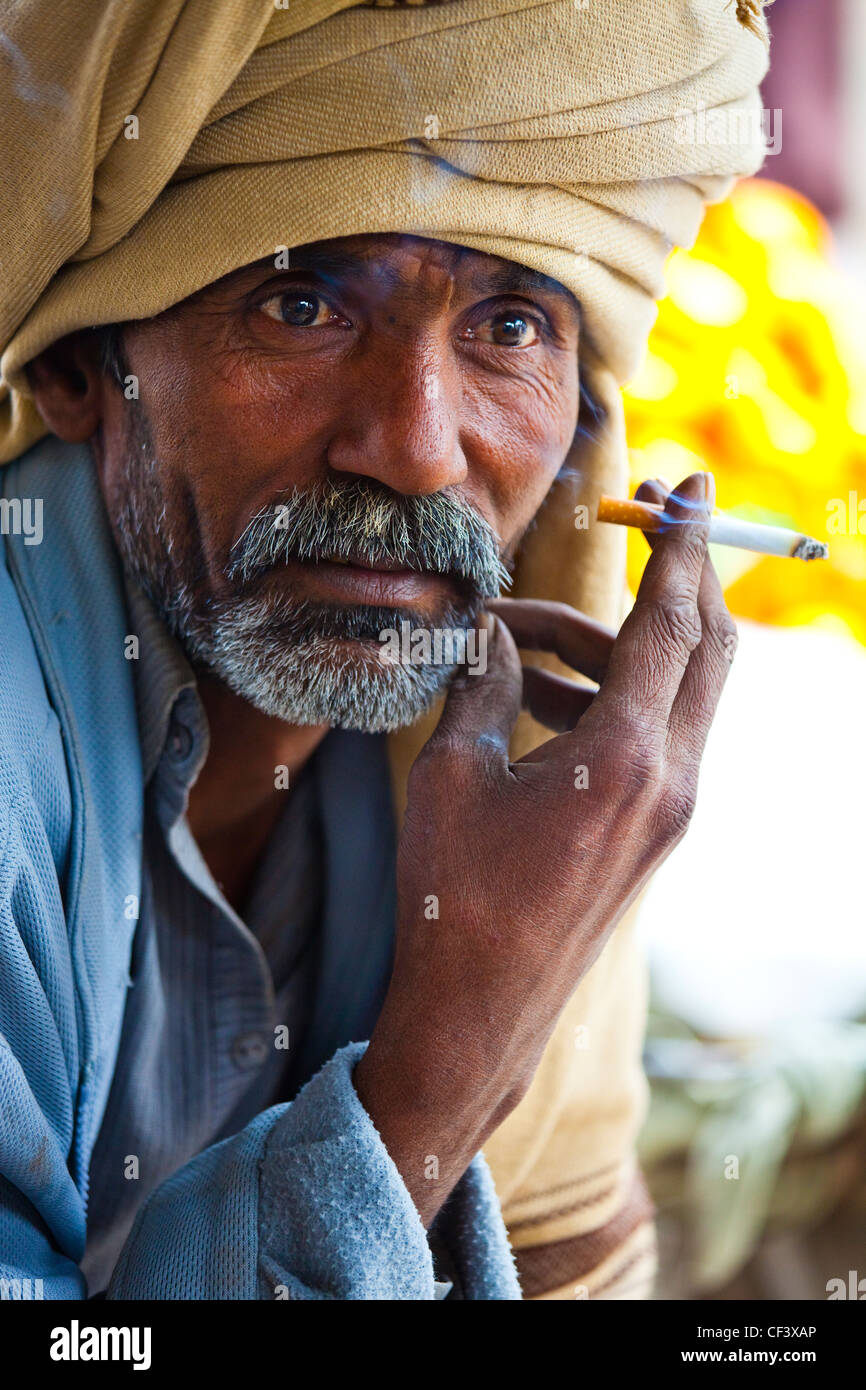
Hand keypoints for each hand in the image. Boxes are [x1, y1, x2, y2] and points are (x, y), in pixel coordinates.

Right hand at [353, 470, 736, 1226]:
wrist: (482, 1008)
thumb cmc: (457, 895)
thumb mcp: (453, 773)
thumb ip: (483, 685)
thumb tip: (494, 630)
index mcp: (629, 758)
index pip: (674, 621)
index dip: (681, 543)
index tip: (689, 485)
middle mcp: (672, 778)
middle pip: (706, 644)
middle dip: (678, 574)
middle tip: (638, 520)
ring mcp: (670, 807)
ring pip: (674, 687)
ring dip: (608, 644)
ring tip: (515, 634)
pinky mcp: (652, 826)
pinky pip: (651, 730)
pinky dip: (606, 694)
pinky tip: (530, 691)